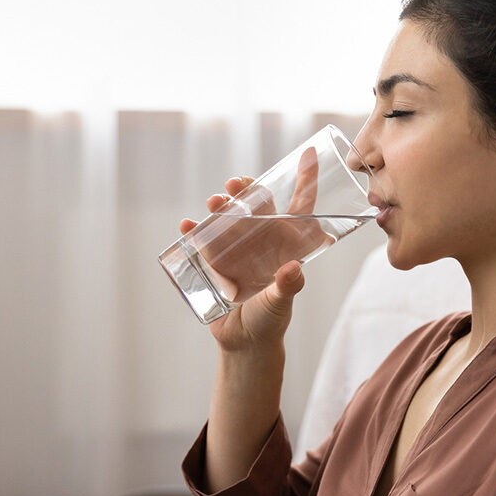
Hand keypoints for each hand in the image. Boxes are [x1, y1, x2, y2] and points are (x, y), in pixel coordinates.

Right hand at [177, 149, 330, 351]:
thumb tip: (292, 270)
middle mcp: (262, 238)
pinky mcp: (215, 259)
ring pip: (229, 215)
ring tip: (213, 203)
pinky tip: (187, 225)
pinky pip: (202, 238)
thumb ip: (287, 287)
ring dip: (219, 205)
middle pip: (257, 203)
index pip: (300, 205)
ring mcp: (237, 246)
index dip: (306, 179)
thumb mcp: (281, 303)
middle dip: (246, 187)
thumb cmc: (270, 320)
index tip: (308, 153)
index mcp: (287, 242)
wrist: (244, 342)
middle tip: (235, 184)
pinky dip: (193, 230)